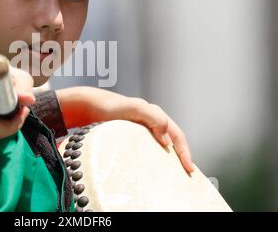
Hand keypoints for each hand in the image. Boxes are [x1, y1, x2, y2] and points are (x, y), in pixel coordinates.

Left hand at [57, 87, 194, 172]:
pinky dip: (157, 155)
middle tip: (187, 173)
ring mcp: (141, 126)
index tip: (188, 167)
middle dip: (182, 155)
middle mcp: (151, 119)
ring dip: (171, 156)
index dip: (185, 150)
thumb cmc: (109, 106)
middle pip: (173, 138)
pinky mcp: (132, 132)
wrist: (89, 106)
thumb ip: (151, 116)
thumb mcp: (132, 107)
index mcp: (154, 113)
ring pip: (163, 142)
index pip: (176, 133)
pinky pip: (150, 144)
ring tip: (174, 171)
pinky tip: (153, 164)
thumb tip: (166, 138)